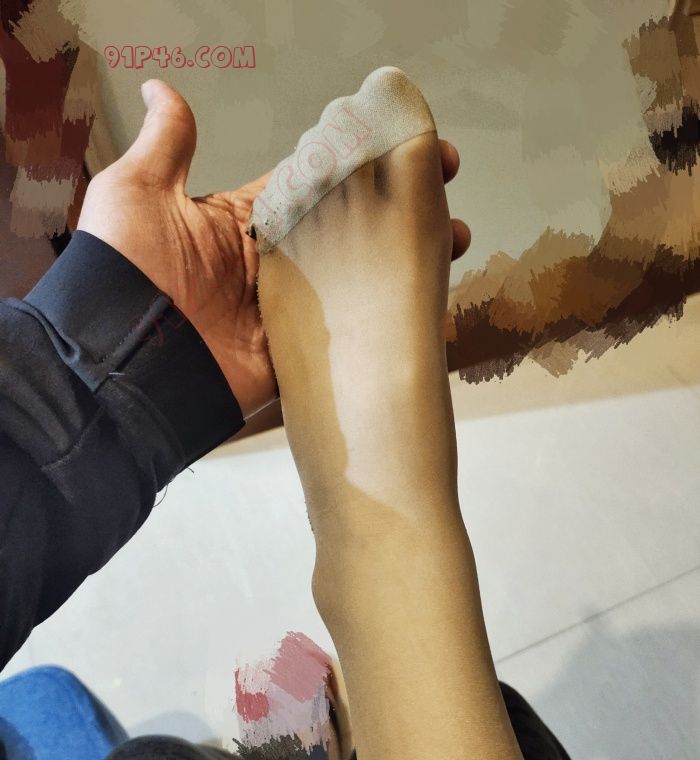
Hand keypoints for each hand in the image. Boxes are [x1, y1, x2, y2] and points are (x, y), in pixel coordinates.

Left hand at [78, 79, 470, 417]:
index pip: (315, 182)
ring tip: (451, 238)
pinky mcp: (302, 354)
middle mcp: (274, 264)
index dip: (359, 161)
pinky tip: (428, 298)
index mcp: (244, 221)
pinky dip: (390, 317)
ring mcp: (292, 311)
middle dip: (396, 207)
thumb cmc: (125, 274)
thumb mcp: (138, 194)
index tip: (403, 142)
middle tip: (443, 189)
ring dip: (406, 258)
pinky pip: (353, 332)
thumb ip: (168, 146)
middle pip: (349, 229)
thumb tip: (161, 89)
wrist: (125, 363)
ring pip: (361, 278)